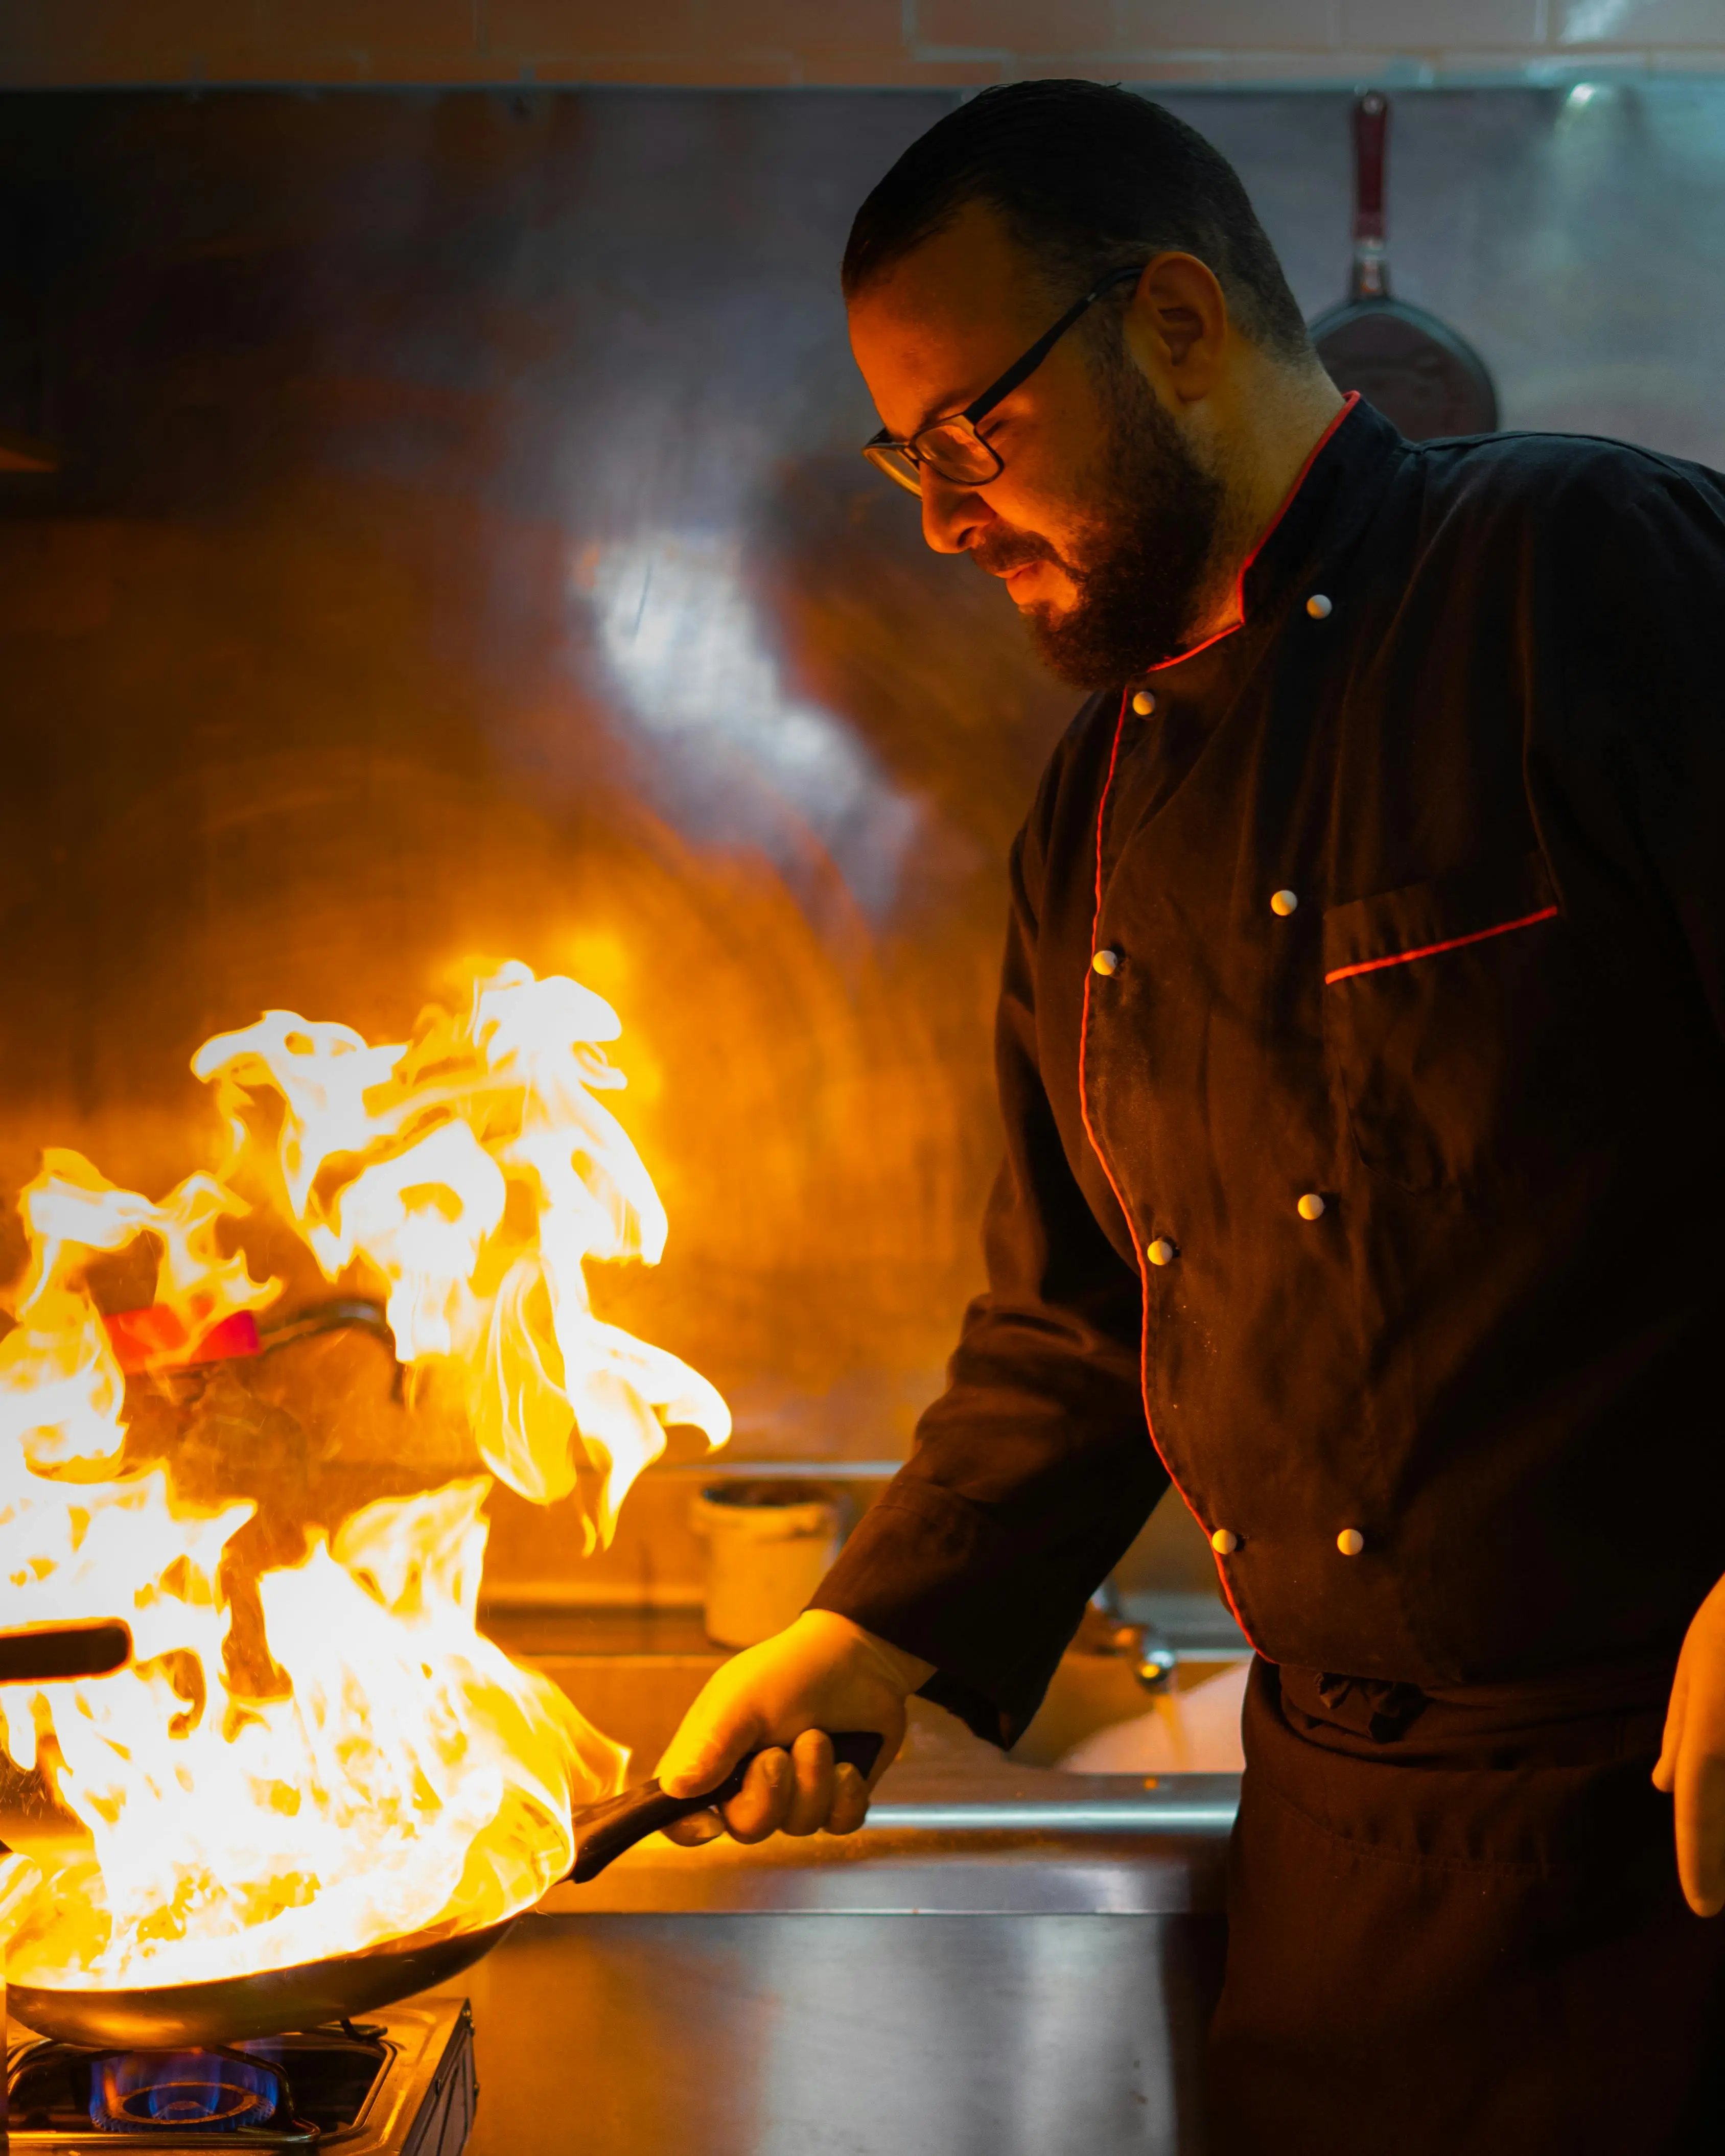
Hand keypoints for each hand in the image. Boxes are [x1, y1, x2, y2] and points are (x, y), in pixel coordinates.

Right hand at [655, 1609, 933, 1847]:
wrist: (859, 1655)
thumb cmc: (789, 1670)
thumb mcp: (743, 1699)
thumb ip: (710, 1744)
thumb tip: (673, 1789)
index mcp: (710, 1758)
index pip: (679, 1814)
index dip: (689, 1828)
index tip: (713, 1823)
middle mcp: (748, 1783)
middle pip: (746, 1828)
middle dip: (769, 1793)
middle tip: (780, 1754)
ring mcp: (795, 1793)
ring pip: (798, 1825)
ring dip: (813, 1781)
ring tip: (819, 1738)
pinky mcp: (836, 1797)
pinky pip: (840, 1823)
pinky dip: (845, 1795)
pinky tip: (847, 1765)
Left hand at [1654, 1569, 1724, 1914]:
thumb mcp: (1701, 1660)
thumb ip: (1683, 1727)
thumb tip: (1663, 1786)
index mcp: (1713, 1727)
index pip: (1700, 1803)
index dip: (1700, 1859)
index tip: (1702, 1908)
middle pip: (1722, 1798)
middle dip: (1723, 1848)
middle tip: (1713, 1889)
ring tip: (1716, 1814)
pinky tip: (1723, 1762)